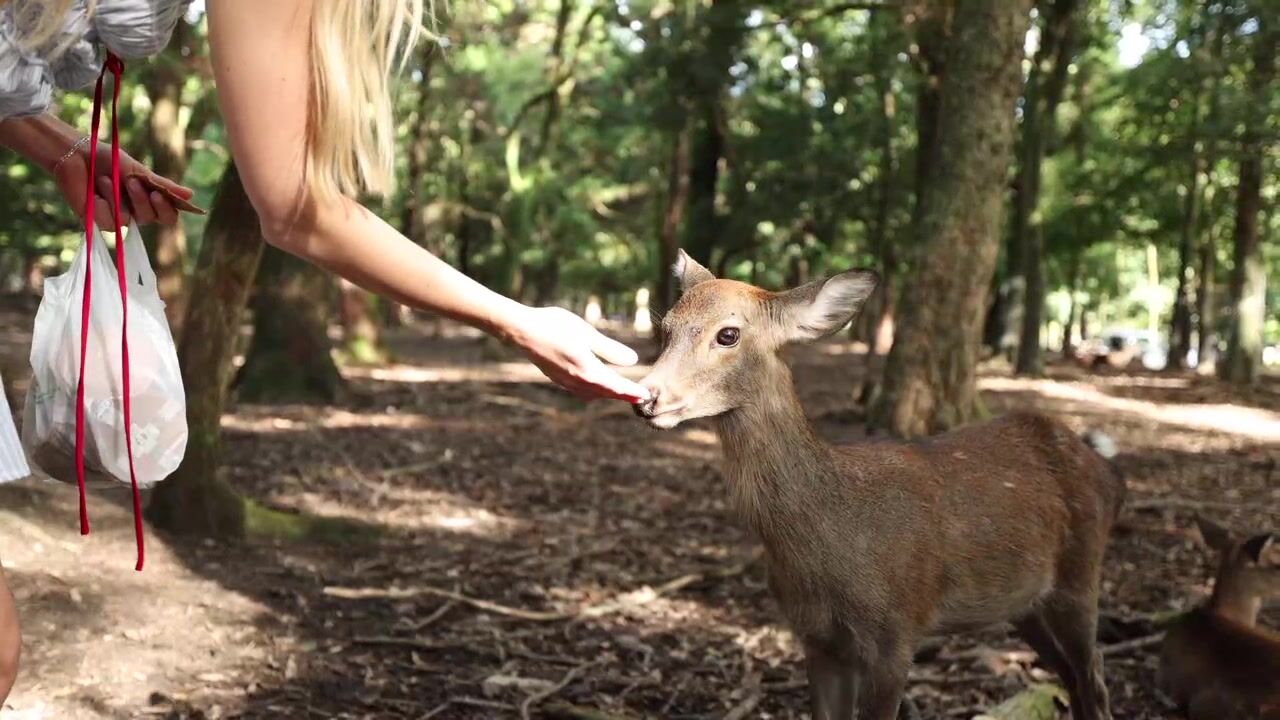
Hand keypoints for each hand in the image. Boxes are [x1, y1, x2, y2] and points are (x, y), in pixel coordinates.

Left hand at [53, 143, 193, 227]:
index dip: (167, 209)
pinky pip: (108, 222)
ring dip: (118, 198)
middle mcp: (135, 213)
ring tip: (104, 179)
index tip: (159, 194)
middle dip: (142, 199)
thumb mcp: (139, 171)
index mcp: (149, 201)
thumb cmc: (108, 160)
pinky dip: (102, 205)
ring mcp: (117, 219)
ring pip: (129, 220)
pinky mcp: (97, 222)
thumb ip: (162, 185)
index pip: (168, 215)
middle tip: (130, 181)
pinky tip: (93, 193)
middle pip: (151, 219)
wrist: (76, 155)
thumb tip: (190, 195)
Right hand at [502, 306, 650, 402]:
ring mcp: (565, 382)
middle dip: (624, 396)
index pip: (617, 387)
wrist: (522, 330)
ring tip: (622, 393)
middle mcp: (577, 382)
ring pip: (593, 394)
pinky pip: (581, 391)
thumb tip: (633, 361)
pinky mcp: (557, 378)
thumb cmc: (556, 326)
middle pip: (606, 394)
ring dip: (609, 395)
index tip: (647, 396)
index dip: (633, 392)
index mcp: (588, 371)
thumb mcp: (588, 334)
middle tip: (641, 398)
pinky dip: (594, 391)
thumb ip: (611, 349)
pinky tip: (596, 385)